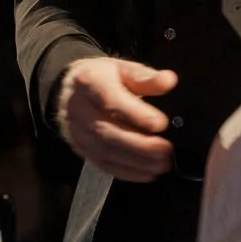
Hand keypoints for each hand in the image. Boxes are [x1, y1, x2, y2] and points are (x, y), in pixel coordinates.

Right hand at [57, 57, 179, 181]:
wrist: (72, 91)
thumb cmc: (101, 78)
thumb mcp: (123, 69)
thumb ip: (146, 77)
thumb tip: (168, 80)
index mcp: (90, 82)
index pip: (110, 100)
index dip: (135, 114)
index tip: (160, 123)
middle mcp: (79, 109)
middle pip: (107, 132)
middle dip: (140, 145)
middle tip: (166, 150)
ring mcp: (78, 133)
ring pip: (106, 152)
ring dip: (137, 161)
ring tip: (162, 163)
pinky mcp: (81, 150)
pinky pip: (104, 165)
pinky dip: (128, 172)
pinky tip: (148, 172)